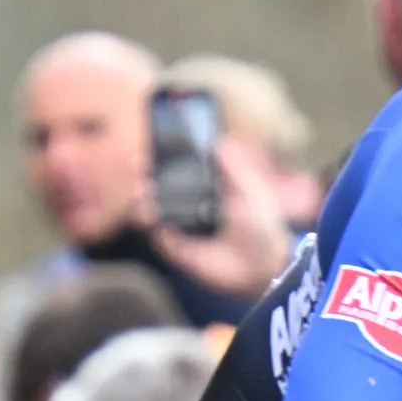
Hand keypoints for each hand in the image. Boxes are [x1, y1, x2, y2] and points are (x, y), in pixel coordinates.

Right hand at [147, 137, 296, 302]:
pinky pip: (158, 236)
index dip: (162, 159)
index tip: (150, 148)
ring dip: (142, 200)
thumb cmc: (261, 223)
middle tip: (138, 169)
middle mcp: (190, 206)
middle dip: (145, 177)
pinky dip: (151, 226)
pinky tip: (150, 218)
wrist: (263, 263)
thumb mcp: (248, 187)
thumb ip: (231, 163)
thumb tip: (213, 137)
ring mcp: (182, 228)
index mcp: (206, 187)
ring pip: (153, 210)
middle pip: (159, 188)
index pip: (177, 169)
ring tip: (141, 192)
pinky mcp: (178, 250)